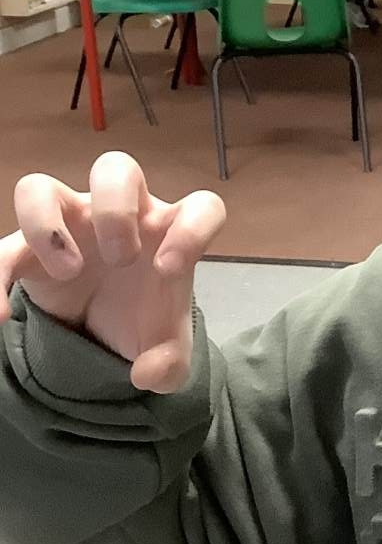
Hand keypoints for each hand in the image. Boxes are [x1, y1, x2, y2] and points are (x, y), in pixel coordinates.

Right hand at [0, 154, 225, 392]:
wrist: (101, 326)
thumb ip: (170, 365)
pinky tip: (2, 316)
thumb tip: (148, 373)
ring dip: (48, 226)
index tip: (168, 271)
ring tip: (69, 273)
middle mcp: (119, 215)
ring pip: (42, 186)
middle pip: (117, 169)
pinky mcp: (29, 247)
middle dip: (117, 210)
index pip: (200, 207)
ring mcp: (70, 223)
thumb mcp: (164, 349)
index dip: (192, 231)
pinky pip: (2, 246)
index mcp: (167, 231)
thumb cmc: (141, 316)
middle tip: (120, 259)